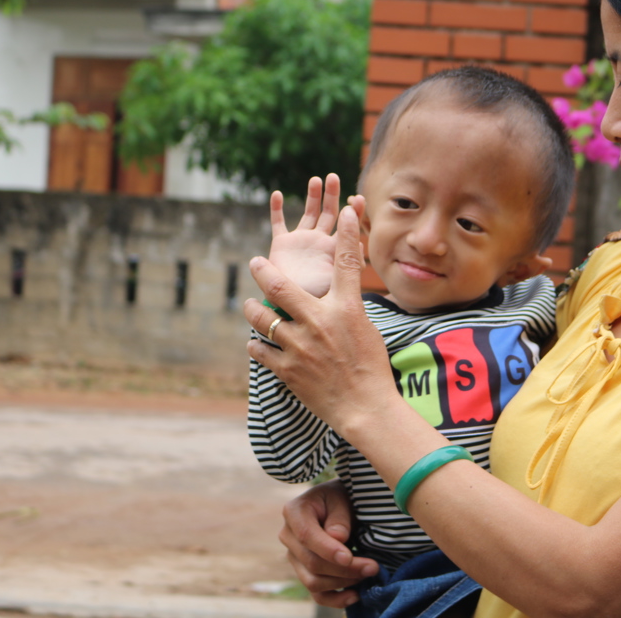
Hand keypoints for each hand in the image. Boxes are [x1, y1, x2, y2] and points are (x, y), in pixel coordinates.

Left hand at [247, 204, 398, 436]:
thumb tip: (343, 293)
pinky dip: (256, 345)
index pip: (348, 263)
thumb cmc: (371, 368)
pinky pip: (260, 350)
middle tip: (255, 262)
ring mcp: (301, 347)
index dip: (348, 234)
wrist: (366, 408)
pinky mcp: (288, 370)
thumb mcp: (367, 329)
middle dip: (263, 270)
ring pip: (263, 318)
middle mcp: (321, 323)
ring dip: (253, 310)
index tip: (346, 211)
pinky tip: (255, 342)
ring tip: (249, 306)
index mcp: (347, 310)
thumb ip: (348, 308)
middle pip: (281, 287)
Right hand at [268, 174, 365, 298]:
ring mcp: (302, 241)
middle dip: (331, 195)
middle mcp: (320, 242)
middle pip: (328, 213)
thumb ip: (351, 265)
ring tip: (316, 180)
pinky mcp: (282, 245)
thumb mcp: (341, 284)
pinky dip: (277, 209)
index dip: (353, 212)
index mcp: (335, 250)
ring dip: (312, 196)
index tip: (357, 197)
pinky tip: (277, 194)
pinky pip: (279, 224)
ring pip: (308, 213)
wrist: (295, 314)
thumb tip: (362, 244)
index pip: (347, 226)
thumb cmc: (321, 304)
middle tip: (333, 177)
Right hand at [279, 480, 380, 606]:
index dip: (327, 550)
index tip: (349, 557)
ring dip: (343, 582)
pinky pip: (316, 594)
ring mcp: (295, 558)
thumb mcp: (341, 496)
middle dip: (344, 569)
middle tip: (373, 567)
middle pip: (312, 563)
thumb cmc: (339, 497)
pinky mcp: (305, 572)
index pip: (307, 536)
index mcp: (294, 512)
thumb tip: (338, 538)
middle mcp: (288, 537)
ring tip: (369, 573)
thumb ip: (339, 516)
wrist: (336, 503)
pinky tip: (355, 595)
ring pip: (314, 581)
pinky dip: (335, 599)